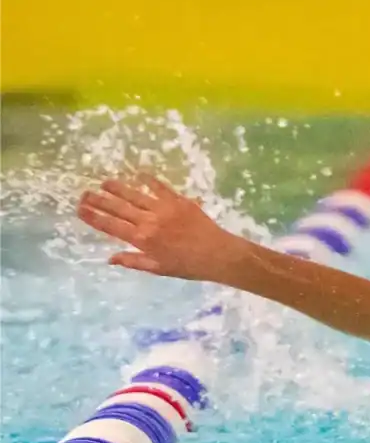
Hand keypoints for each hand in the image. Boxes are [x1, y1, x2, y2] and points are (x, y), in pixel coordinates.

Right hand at [78, 177, 250, 282]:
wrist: (218, 254)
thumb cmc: (188, 266)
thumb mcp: (158, 269)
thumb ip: (133, 261)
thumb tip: (109, 259)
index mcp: (142, 240)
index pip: (111, 226)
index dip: (93, 217)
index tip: (79, 209)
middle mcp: (149, 221)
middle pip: (117, 208)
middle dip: (98, 200)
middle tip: (84, 193)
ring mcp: (163, 209)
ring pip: (134, 195)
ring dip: (118, 188)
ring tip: (104, 182)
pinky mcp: (179, 201)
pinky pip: (160, 187)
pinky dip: (148, 180)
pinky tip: (139, 173)